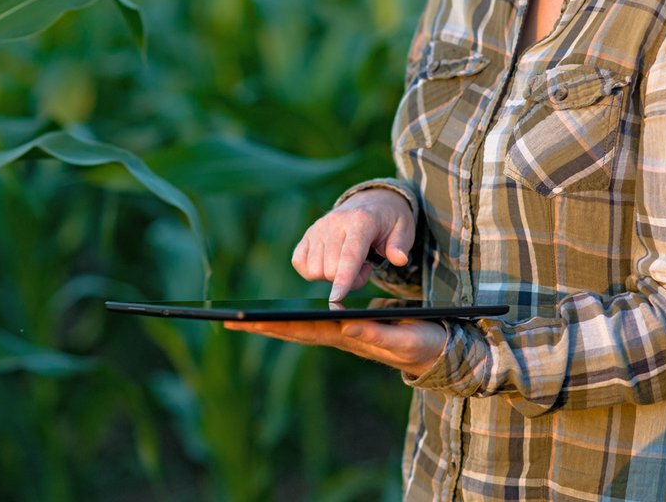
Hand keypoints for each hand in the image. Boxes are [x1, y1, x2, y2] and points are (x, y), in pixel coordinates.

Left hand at [223, 318, 446, 375]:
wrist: (438, 350)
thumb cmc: (424, 344)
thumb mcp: (405, 338)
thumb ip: (377, 334)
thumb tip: (345, 325)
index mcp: (348, 337)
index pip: (303, 330)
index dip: (274, 325)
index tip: (246, 321)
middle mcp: (338, 337)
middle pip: (292, 331)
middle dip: (260, 326)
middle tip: (227, 321)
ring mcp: (341, 334)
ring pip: (298, 329)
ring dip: (269, 324)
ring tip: (239, 320)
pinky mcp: (347, 328)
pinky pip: (310, 324)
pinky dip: (289, 320)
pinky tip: (275, 317)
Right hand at [293, 188, 414, 300]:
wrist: (371, 201)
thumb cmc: (388, 220)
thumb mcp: (404, 229)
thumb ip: (400, 245)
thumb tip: (399, 259)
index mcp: (361, 220)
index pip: (349, 255)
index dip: (343, 279)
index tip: (336, 298)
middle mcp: (335, 222)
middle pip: (331, 269)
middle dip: (349, 280)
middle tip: (364, 268)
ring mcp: (318, 228)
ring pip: (315, 270)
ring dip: (332, 276)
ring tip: (349, 263)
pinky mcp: (307, 234)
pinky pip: (299, 263)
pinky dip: (313, 271)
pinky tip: (331, 262)